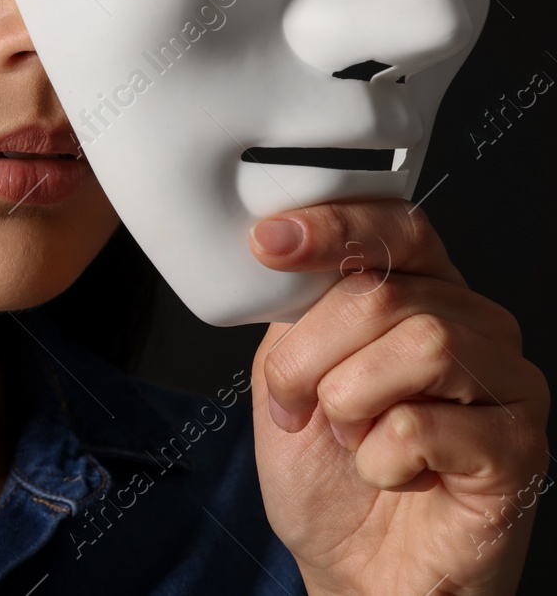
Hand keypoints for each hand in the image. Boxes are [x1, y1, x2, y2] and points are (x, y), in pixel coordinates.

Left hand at [248, 198, 549, 595]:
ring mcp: (507, 384)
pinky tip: (391, 473)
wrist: (356, 568)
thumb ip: (296, 311)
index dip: (334, 227)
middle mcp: (474, 326)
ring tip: (349, 437)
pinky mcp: (519, 448)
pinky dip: (381, 456)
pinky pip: (427, 424)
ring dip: (349, 402)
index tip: (268, 242)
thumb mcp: (289, 373)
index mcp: (421, 295)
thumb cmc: (329, 474)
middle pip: (384, 295)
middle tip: (295, 402)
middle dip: (310, 355)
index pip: (397, 228)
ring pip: (420, 344)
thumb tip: (280, 252)